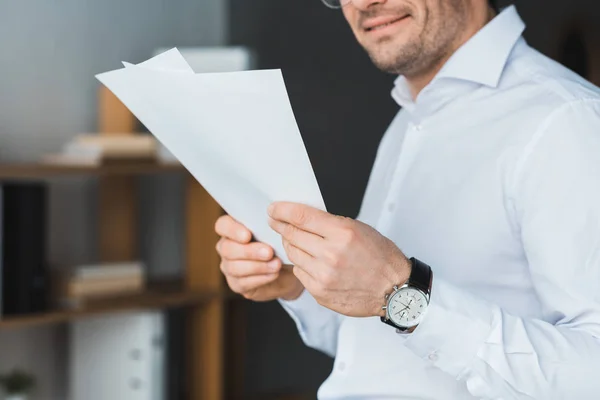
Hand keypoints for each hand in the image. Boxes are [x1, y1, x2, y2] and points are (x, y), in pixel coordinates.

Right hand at [215, 214, 303, 301]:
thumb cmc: (280, 246)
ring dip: (258, 266)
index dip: (232, 230)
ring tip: (276, 264)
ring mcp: (229, 267)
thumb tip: (271, 225)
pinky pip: (242, 283)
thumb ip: (268, 229)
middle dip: (249, 251)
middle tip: (269, 252)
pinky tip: (274, 274)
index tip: (248, 235)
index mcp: (233, 230)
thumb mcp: (276, 235)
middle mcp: (226, 247)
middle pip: (227, 248)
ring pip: (234, 267)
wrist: (288, 270)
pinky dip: (261, 278)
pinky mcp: (236, 284)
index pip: (222, 225)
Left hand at [268, 202, 410, 316]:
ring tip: (295, 240)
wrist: (394, 290)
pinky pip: (299, 273)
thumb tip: (302, 219)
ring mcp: (323, 276)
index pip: (301, 217)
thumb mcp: (359, 229)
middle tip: (276, 222)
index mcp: (342, 233)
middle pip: (291, 235)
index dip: (282, 210)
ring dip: (290, 245)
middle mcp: (330, 255)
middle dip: (281, 226)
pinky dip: (301, 264)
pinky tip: (310, 261)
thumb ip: (330, 224)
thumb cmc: (380, 257)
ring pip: (292, 254)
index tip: (273, 209)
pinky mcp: (320, 292)